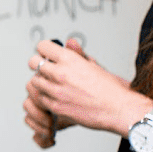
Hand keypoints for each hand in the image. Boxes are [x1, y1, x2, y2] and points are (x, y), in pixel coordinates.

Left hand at [25, 38, 150, 140]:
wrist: (119, 109)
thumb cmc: (111, 88)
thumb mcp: (94, 65)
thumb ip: (78, 53)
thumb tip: (69, 42)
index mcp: (70, 59)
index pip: (42, 46)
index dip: (45, 50)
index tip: (48, 54)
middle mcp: (60, 73)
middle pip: (33, 62)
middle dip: (40, 64)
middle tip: (47, 69)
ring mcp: (56, 91)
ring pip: (34, 81)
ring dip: (41, 82)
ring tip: (52, 84)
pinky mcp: (55, 106)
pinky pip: (40, 98)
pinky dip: (45, 97)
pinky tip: (55, 97)